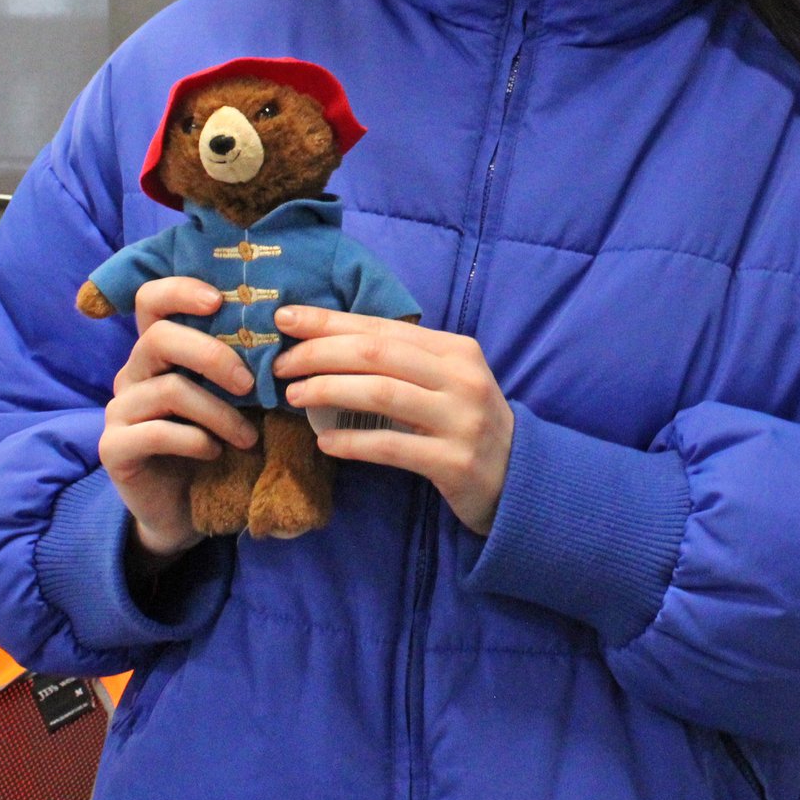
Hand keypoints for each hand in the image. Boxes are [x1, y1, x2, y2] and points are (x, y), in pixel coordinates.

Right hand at [99, 278, 260, 561]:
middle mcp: (132, 373)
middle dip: (212, 355)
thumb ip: (241, 368)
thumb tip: (288, 335)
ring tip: (248, 437)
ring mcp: (119, 410)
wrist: (182, 510)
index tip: (219, 300)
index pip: (151, 301)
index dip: (180, 291)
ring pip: (168, 389)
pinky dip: (194, 440)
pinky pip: (156, 432)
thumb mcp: (231, 401)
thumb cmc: (214, 445)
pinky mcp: (114, 447)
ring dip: (219, 413)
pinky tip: (214, 452)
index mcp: (158, 353)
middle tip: (249, 384)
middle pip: (159, 338)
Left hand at [275, 307, 513, 534]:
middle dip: (319, 354)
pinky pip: (392, 447)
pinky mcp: (454, 461)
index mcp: (456, 349)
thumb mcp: (446, 382)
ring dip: (329, 391)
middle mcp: (461, 377)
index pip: (382, 326)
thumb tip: (327, 346)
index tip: (285, 320)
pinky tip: (326, 442)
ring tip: (295, 397)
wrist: (519, 478)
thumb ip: (403, 363)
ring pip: (381, 393)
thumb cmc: (466, 424)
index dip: (330, 321)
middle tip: (281, 365)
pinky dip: (353, 442)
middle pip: (377, 353)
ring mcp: (460, 419)